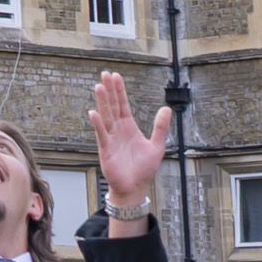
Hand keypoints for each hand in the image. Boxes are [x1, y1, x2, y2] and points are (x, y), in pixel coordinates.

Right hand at [89, 72, 173, 220]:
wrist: (135, 187)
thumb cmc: (144, 169)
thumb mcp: (157, 146)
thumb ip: (160, 127)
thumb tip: (166, 109)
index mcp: (129, 127)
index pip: (123, 105)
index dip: (120, 91)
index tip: (116, 76)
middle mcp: (118, 130)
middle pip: (113, 106)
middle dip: (109, 90)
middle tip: (104, 74)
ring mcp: (111, 138)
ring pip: (106, 116)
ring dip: (102, 102)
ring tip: (99, 87)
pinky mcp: (106, 149)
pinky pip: (102, 134)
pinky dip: (98, 124)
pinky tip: (94, 113)